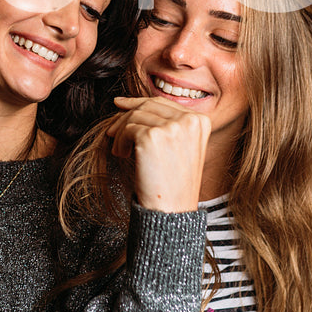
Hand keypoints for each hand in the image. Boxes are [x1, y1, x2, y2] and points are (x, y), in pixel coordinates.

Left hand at [106, 97, 212, 211]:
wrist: (171, 209)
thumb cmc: (171, 182)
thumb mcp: (178, 146)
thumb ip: (164, 123)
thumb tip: (127, 103)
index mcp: (200, 121)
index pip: (163, 102)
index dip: (138, 102)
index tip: (121, 105)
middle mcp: (189, 121)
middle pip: (147, 106)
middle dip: (125, 116)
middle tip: (112, 130)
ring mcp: (172, 128)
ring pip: (134, 116)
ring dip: (121, 133)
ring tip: (121, 151)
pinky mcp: (152, 137)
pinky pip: (127, 129)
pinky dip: (120, 142)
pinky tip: (122, 155)